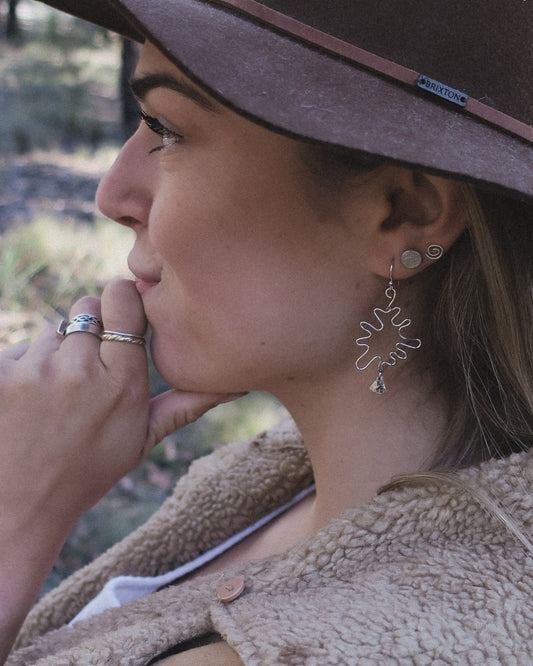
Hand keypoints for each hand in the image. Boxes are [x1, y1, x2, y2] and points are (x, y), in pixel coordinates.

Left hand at [0, 279, 242, 660]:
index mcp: (124, 380)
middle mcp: (81, 367)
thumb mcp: (144, 439)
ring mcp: (36, 368)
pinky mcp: (1, 372)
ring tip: (58, 393)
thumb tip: (238, 385)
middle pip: (87, 306)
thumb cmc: (89, 471)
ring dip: (58, 352)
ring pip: (54, 329)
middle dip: (90, 329)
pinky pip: (20, 347)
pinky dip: (26, 366)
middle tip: (89, 370)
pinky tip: (31, 400)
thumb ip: (188, 402)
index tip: (123, 320)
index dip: (123, 303)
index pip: (122, 298)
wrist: (19, 505)